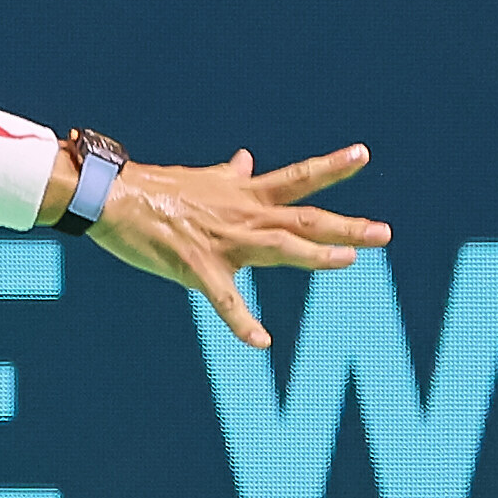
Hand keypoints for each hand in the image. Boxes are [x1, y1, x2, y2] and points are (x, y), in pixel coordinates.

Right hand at [91, 144, 386, 349]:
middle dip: (345, 226)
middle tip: (384, 232)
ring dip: (315, 256)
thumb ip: (229, 175)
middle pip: (304, 219)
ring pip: (279, 248)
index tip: (363, 154)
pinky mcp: (198, 268)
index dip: (331, 167)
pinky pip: (225, 300)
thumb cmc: (154, 190)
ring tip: (348, 261)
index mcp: (244, 194)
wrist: (113, 197)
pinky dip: (243, 323)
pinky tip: (261, 343)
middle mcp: (243, 215)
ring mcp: (224, 242)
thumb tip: (244, 158)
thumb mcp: (201, 179)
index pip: (297, 178)